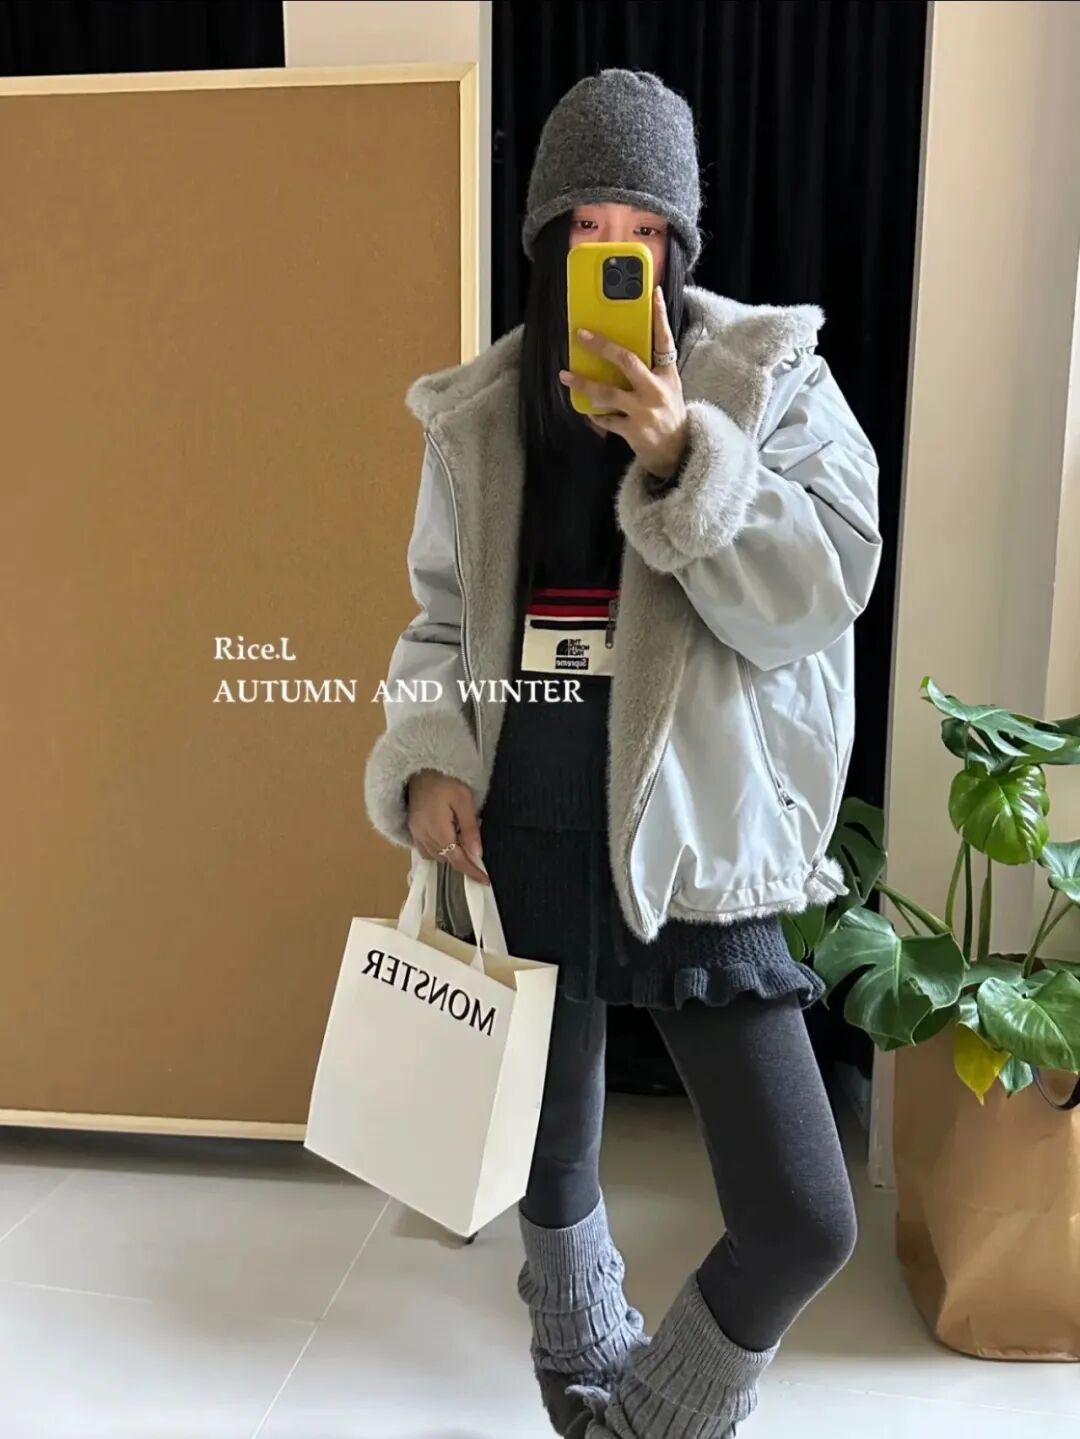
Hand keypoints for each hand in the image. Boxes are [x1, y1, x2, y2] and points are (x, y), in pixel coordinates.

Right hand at [407, 770, 489, 883]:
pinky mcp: (413, 829)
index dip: (472, 872)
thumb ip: (470, 829)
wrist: (420, 769)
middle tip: (475, 841)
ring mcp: (417, 834)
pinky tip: (448, 837)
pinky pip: (426, 850)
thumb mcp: (464, 801)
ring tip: (462, 835)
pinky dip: (439, 850)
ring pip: (437, 856)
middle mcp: (425, 837)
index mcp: (439, 831)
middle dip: (464, 857)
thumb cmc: (445, 781)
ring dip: (451, 853)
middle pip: (447, 859)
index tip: (485, 880)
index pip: (458, 860)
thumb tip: (477, 853)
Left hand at [559, 286, 688, 478]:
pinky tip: (585, 408)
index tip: (653, 293)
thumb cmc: (668, 413)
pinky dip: (593, 413)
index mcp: (668, 374)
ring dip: (583, 383)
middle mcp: (656, 390)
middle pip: (627, 361)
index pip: (665, 339)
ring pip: (607, 392)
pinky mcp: (633, 430)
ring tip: (565, 376)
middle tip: (581, 335)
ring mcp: (644, 411)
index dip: (659, 315)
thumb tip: (620, 349)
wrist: (676, 452)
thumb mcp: (667, 387)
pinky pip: (605, 418)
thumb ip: (650, 369)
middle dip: (602, 346)